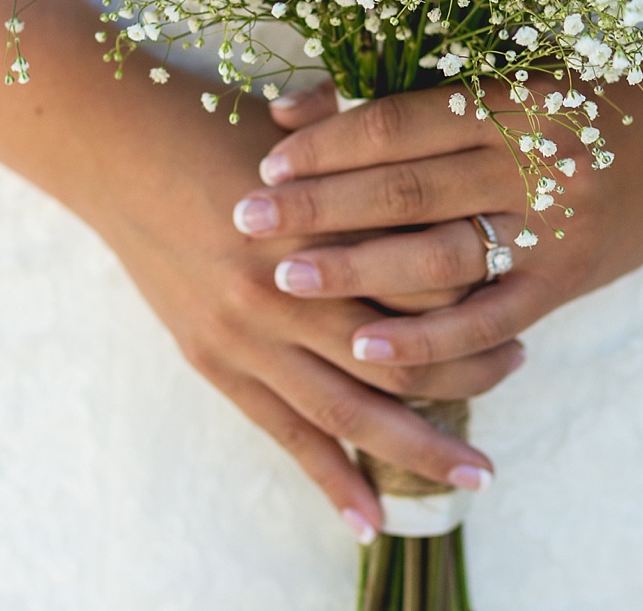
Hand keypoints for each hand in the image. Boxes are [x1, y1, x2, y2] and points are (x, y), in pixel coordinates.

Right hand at [76, 82, 522, 535]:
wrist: (119, 145)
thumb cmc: (220, 122)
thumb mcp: (309, 130)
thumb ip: (375, 157)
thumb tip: (451, 169)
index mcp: (324, 226)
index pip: (428, 284)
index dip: (482, 294)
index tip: (519, 289)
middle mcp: (290, 291)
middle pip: (403, 359)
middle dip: (472, 377)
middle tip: (523, 368)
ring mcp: (249, 336)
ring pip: (352, 413)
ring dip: (419, 449)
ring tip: (475, 473)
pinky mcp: (216, 362)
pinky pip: (285, 435)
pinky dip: (330, 480)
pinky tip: (368, 520)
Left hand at [251, 82, 642, 370]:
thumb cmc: (578, 95)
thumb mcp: (502, 75)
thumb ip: (407, 93)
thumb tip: (292, 108)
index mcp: (513, 98)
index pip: (401, 122)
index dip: (330, 142)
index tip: (266, 158)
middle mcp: (536, 161)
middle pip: (406, 190)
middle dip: (318, 208)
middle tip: (245, 220)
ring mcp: (557, 227)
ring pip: (440, 259)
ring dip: (357, 274)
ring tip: (286, 281)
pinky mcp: (570, 281)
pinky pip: (489, 320)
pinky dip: (427, 339)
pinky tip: (367, 348)